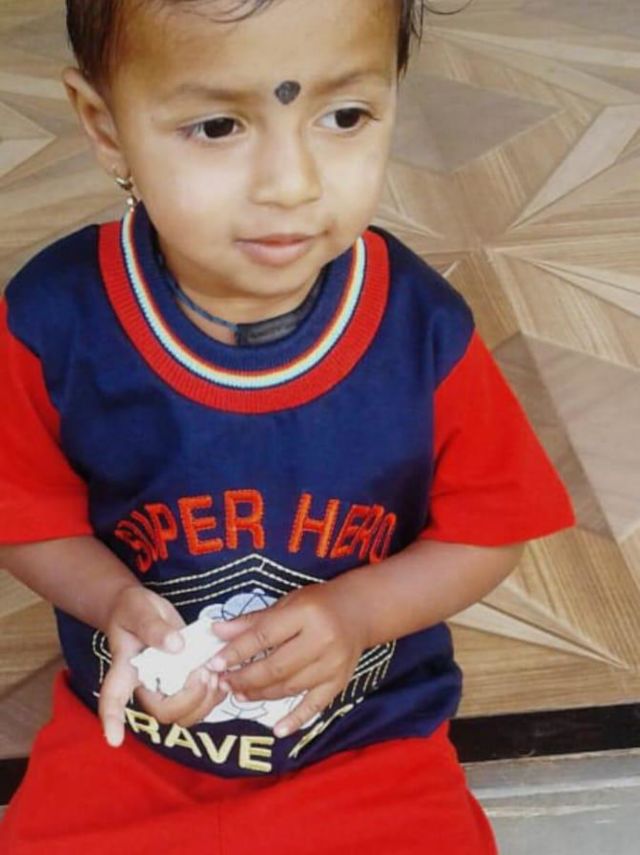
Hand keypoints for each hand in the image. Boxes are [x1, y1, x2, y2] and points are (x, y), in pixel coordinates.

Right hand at [99, 585, 225, 747]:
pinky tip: (220, 676)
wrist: (141, 610)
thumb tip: (176, 647)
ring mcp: (166, 687)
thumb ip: (154, 627)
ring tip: (214, 673)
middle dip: (189, 699)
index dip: (113, 720)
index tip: (114, 740)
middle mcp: (146, 685)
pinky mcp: (184, 683)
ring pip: (184, 715)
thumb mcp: (139, 609)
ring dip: (205, 701)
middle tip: (203, 672)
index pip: (113, 699)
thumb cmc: (133, 610)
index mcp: (126, 669)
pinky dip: (214, 695)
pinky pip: (200, 703)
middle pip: (163, 713)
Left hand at [208, 580, 369, 737]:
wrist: (359, 611)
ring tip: (239, 694)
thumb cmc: (317, 604)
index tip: (214, 663)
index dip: (236, 651)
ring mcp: (332, 664)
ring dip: (260, 694)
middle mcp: (321, 640)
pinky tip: (278, 730)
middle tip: (223, 683)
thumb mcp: (286, 604)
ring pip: (289, 687)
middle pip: (275, 667)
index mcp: (305, 614)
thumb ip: (252, 621)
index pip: (264, 636)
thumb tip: (217, 631)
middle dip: (245, 678)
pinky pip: (315, 705)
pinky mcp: (339, 682)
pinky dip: (296, 719)